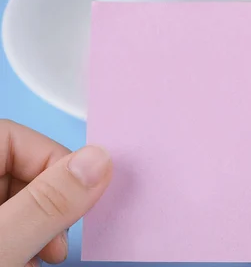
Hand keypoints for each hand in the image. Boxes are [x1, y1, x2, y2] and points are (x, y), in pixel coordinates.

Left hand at [0, 120, 111, 266]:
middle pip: (20, 170)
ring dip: (38, 228)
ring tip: (37, 259)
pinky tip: (22, 261)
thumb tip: (99, 161)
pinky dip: (20, 240)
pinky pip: (6, 219)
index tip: (76, 201)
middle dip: (48, 207)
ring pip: (15, 198)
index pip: (17, 137)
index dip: (54, 167)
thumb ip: (47, 202)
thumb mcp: (3, 245)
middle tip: (56, 242)